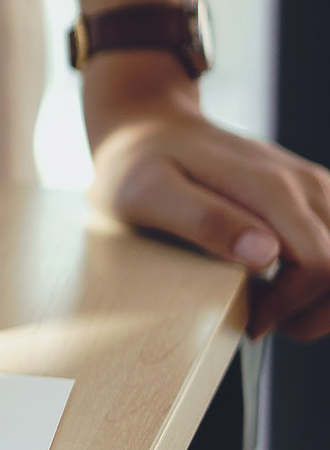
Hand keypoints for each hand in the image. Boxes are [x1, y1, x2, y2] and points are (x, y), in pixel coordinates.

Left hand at [86, 54, 329, 338]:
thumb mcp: (147, 194)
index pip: (318, 263)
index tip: (250, 321)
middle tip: (262, 321)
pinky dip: (322, 272)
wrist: (149, 127)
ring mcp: (313, 185)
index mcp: (270, 188)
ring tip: (274, 304)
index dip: (290, 305)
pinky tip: (285, 279)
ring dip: (322, 295)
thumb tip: (264, 255)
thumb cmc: (138, 166)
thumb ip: (204, 221)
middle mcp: (303, 183)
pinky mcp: (313, 191)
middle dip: (311, 310)